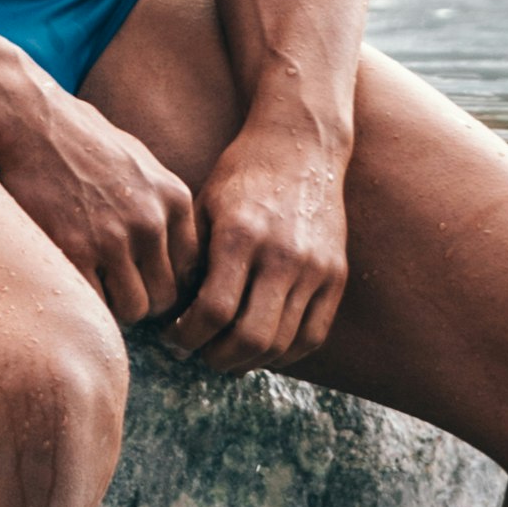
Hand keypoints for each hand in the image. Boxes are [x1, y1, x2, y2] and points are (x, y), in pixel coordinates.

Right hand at [0, 71, 202, 328]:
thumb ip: (160, 202)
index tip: (142, 282)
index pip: (190, 269)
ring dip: (114, 306)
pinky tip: (70, 282)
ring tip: (91, 287)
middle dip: (142, 300)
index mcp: (173, 198)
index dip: (166, 282)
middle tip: (114, 292)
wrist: (30, 120)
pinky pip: (95, 304)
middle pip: (166, 296)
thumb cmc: (79, 138)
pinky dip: (84, 303)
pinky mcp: (74, 251)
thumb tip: (168, 244)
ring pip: (134, 308)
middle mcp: (151, 221)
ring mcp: (114, 239)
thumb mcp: (139, 161)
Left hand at [164, 119, 350, 371]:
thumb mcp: (204, 205)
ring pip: (282, 344)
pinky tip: (262, 349)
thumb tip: (171, 314)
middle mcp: (282, 255)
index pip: (213, 311)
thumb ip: (191, 259)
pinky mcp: (336, 275)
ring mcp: (315, 268)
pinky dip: (285, 354)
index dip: (187, 337)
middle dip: (216, 357)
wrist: (302, 145)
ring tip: (226, 353)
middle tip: (198, 354)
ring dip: (249, 361)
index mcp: (241, 235)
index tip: (173, 337)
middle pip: (251, 338)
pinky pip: (313, 336)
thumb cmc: (242, 174)